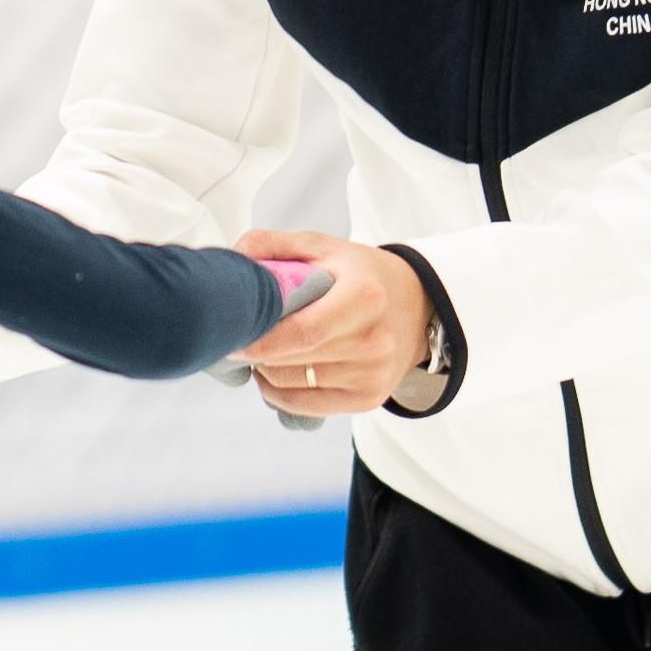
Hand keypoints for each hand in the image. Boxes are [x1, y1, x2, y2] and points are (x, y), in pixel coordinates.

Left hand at [239, 231, 439, 416]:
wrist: (417, 306)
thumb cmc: (362, 276)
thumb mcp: (324, 247)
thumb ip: (274, 245)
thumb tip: (234, 257)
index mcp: (363, 296)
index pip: (301, 332)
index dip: (260, 340)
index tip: (232, 335)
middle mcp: (373, 341)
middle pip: (290, 362)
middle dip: (256, 352)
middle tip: (243, 337)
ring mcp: (372, 374)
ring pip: (290, 384)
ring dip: (265, 370)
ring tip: (268, 349)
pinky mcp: (368, 399)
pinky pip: (302, 406)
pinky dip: (278, 392)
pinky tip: (278, 372)